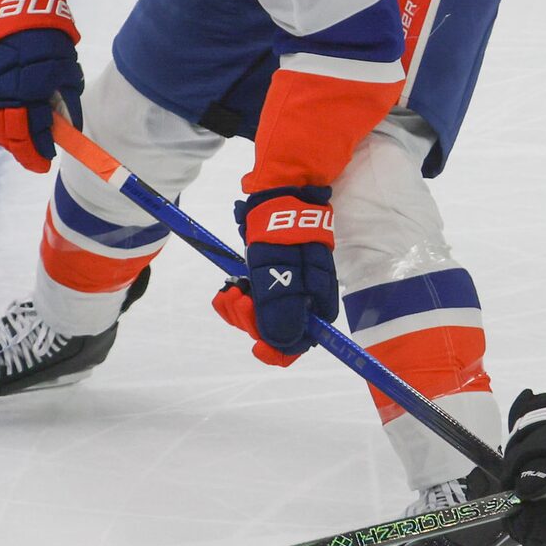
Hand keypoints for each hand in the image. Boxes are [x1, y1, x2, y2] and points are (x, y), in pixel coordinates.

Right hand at [0, 0, 82, 172]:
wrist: (6, 6)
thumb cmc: (43, 35)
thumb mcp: (65, 64)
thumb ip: (67, 98)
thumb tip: (69, 128)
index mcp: (31, 89)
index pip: (34, 134)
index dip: (40, 152)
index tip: (45, 161)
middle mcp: (3, 93)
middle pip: (10, 137)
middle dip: (24, 152)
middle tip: (33, 158)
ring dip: (5, 141)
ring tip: (17, 141)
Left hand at [229, 185, 337, 356]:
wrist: (278, 196)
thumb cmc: (282, 231)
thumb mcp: (278, 269)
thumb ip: (280, 307)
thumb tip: (282, 343)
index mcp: (315, 302)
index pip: (301, 341)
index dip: (279, 350)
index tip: (258, 348)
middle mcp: (302, 300)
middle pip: (276, 332)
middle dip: (252, 322)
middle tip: (241, 300)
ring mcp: (285, 289)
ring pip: (259, 319)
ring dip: (240, 310)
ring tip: (233, 291)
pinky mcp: (267, 280)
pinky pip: (249, 302)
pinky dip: (235, 299)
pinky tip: (230, 290)